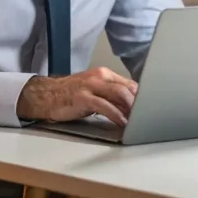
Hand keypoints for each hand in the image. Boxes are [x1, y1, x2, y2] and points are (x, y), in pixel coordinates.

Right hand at [16, 67, 138, 126]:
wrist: (45, 95)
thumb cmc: (71, 96)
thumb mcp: (94, 92)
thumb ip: (111, 97)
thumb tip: (131, 108)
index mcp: (105, 75)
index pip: (130, 84)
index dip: (142, 97)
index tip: (152, 107)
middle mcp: (100, 77)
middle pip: (128, 88)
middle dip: (141, 103)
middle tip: (150, 115)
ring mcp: (91, 86)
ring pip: (119, 94)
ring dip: (132, 108)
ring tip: (140, 120)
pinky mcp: (83, 97)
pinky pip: (104, 106)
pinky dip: (116, 115)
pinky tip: (123, 123)